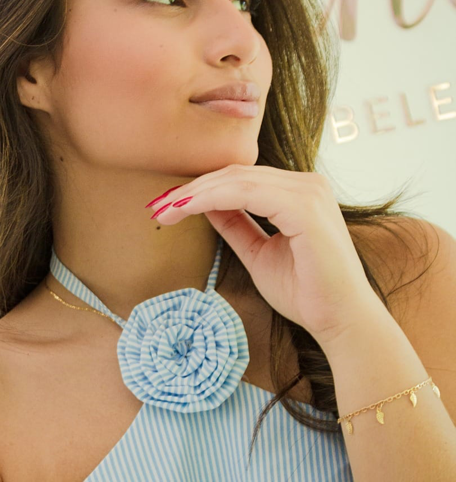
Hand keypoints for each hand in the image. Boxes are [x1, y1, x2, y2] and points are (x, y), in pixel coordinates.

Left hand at [147, 164, 380, 347]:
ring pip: (236, 180)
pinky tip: (184, 210)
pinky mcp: (304, 207)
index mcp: (299, 193)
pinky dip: (210, 199)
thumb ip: (235, 224)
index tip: (168, 206)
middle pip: (234, 175)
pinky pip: (246, 193)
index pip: (240, 180)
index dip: (201, 189)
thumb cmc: (306, 292)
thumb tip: (204, 204)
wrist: (341, 322)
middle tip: (157, 205)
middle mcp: (306, 184)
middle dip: (191, 189)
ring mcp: (308, 191)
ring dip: (194, 194)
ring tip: (164, 210)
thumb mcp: (258, 252)